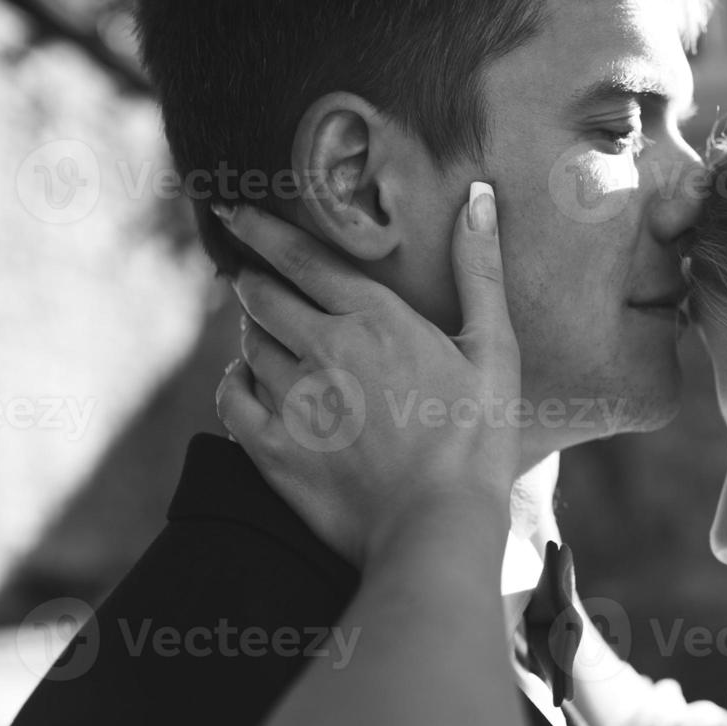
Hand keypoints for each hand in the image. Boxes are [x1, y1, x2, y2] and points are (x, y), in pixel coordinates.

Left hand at [213, 183, 519, 566]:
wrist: (437, 528)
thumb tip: (477, 197)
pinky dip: (235, 382)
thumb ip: (479, 272)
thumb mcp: (494, 352)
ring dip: (253, 333)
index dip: (263, 230)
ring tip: (266, 334)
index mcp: (375, 320)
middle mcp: (322, 350)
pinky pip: (232, 398)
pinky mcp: (272, 449)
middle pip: (261, 297)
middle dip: (253, 280)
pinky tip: (248, 382)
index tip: (235, 212)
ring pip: (248, 346)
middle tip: (250, 275)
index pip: (303, 258)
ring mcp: (292, 401)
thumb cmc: (477, 442)